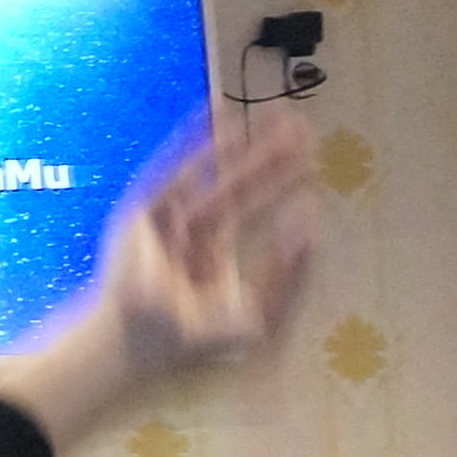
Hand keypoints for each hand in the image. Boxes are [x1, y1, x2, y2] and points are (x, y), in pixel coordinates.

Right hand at [0, 125, 317, 447]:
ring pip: (212, 173)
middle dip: (270, 157)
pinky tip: (220, 115)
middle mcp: (189, 236)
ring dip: (242, 142)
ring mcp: (165, 222)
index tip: (313, 163)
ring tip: (275, 113)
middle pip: (237, 186)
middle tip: (303, 125)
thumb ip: (289, 273)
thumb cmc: (196, 342)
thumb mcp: (260, 314)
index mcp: (212, 260)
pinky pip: (173, 167)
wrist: (143, 343)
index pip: (254, 214)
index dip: (283, 187)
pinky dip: (194, 141)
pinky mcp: (144, 211)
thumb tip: (311, 222)